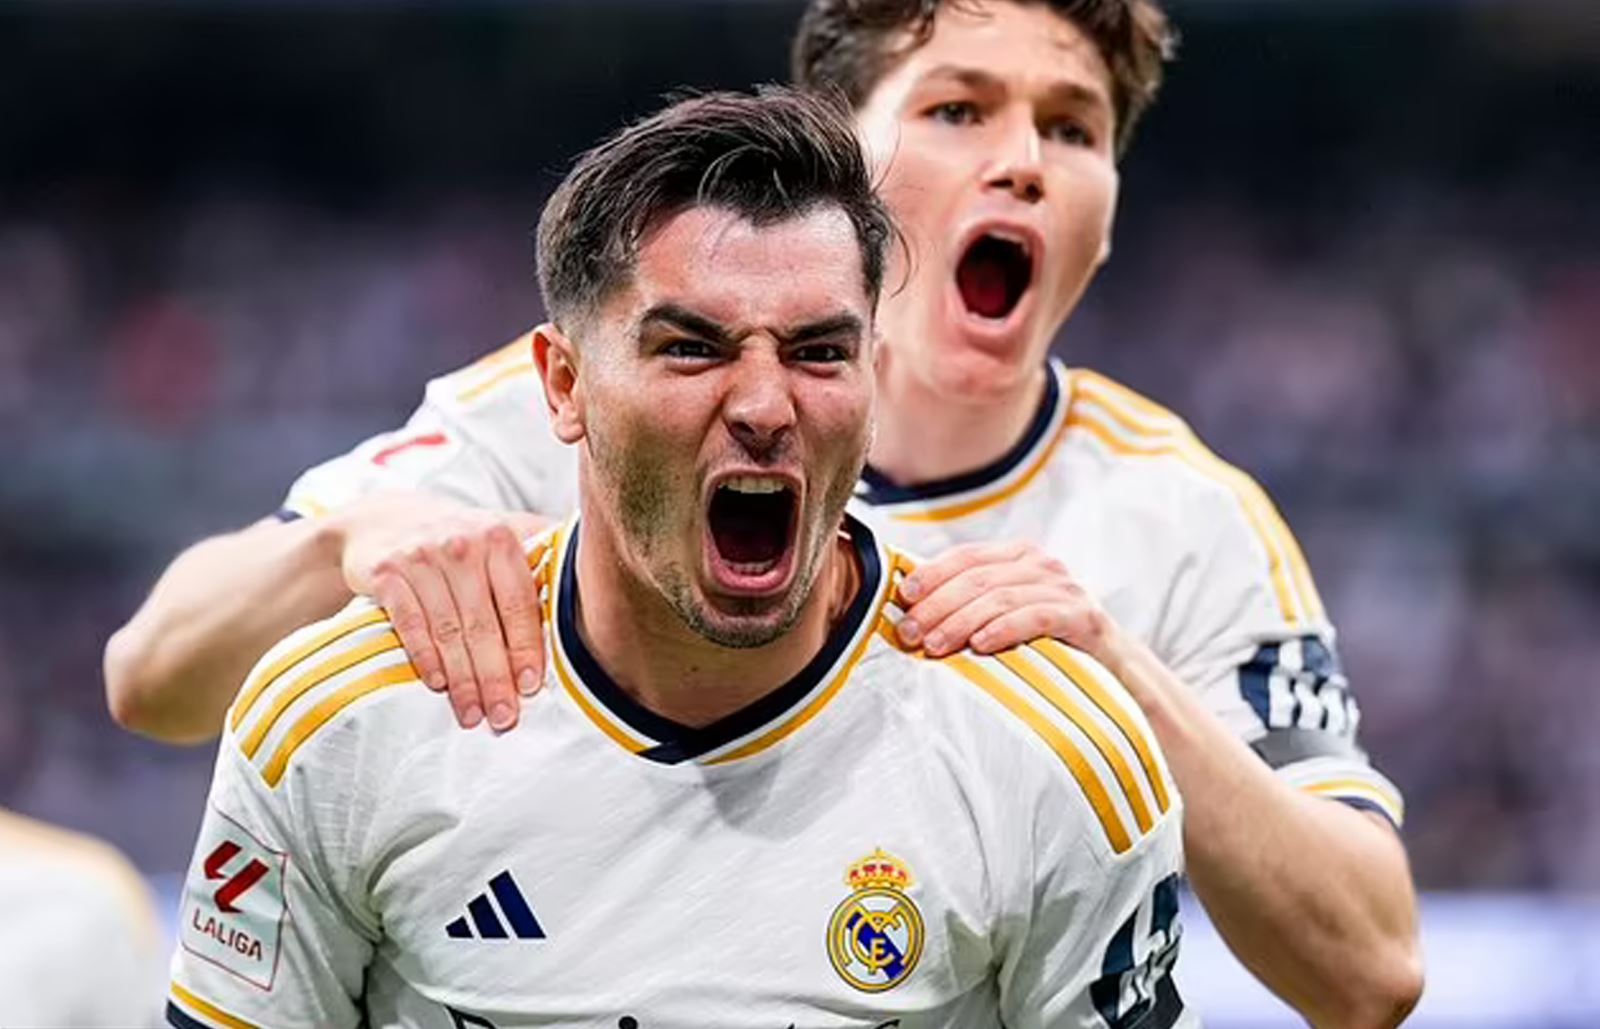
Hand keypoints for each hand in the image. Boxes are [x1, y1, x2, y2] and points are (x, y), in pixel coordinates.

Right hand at [335, 493, 551, 730]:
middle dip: (494, 677)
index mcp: (500, 539)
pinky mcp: (387, 573)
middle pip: (483, 625)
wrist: (388, 521)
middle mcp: (462, 544)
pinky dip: (424, 657)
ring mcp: (422, 558)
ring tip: (472, 715)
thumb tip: (596, 585)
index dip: (526, 648)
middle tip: (504, 718)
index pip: (519, 603)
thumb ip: (542, 556)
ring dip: (461, 680)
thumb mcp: (501, 538)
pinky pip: (409, 624)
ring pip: (447, 631)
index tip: (530, 687)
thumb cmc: (461, 543)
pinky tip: (438, 685)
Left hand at [895, 541, 1116, 660]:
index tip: (903, 598)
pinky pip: (1036, 618)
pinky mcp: (1083, 617)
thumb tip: (909, 610)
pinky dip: (1004, 629)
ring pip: (1000, 597)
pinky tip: (980, 645)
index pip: (965, 556)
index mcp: (1017, 556)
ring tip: (934, 646)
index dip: (931, 574)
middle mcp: (1040, 565)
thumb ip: (968, 604)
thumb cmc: (1047, 643)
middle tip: (909, 634)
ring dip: (960, 621)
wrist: (1115, 670)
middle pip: (977, 578)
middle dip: (937, 606)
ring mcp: (1064, 588)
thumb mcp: (1005, 614)